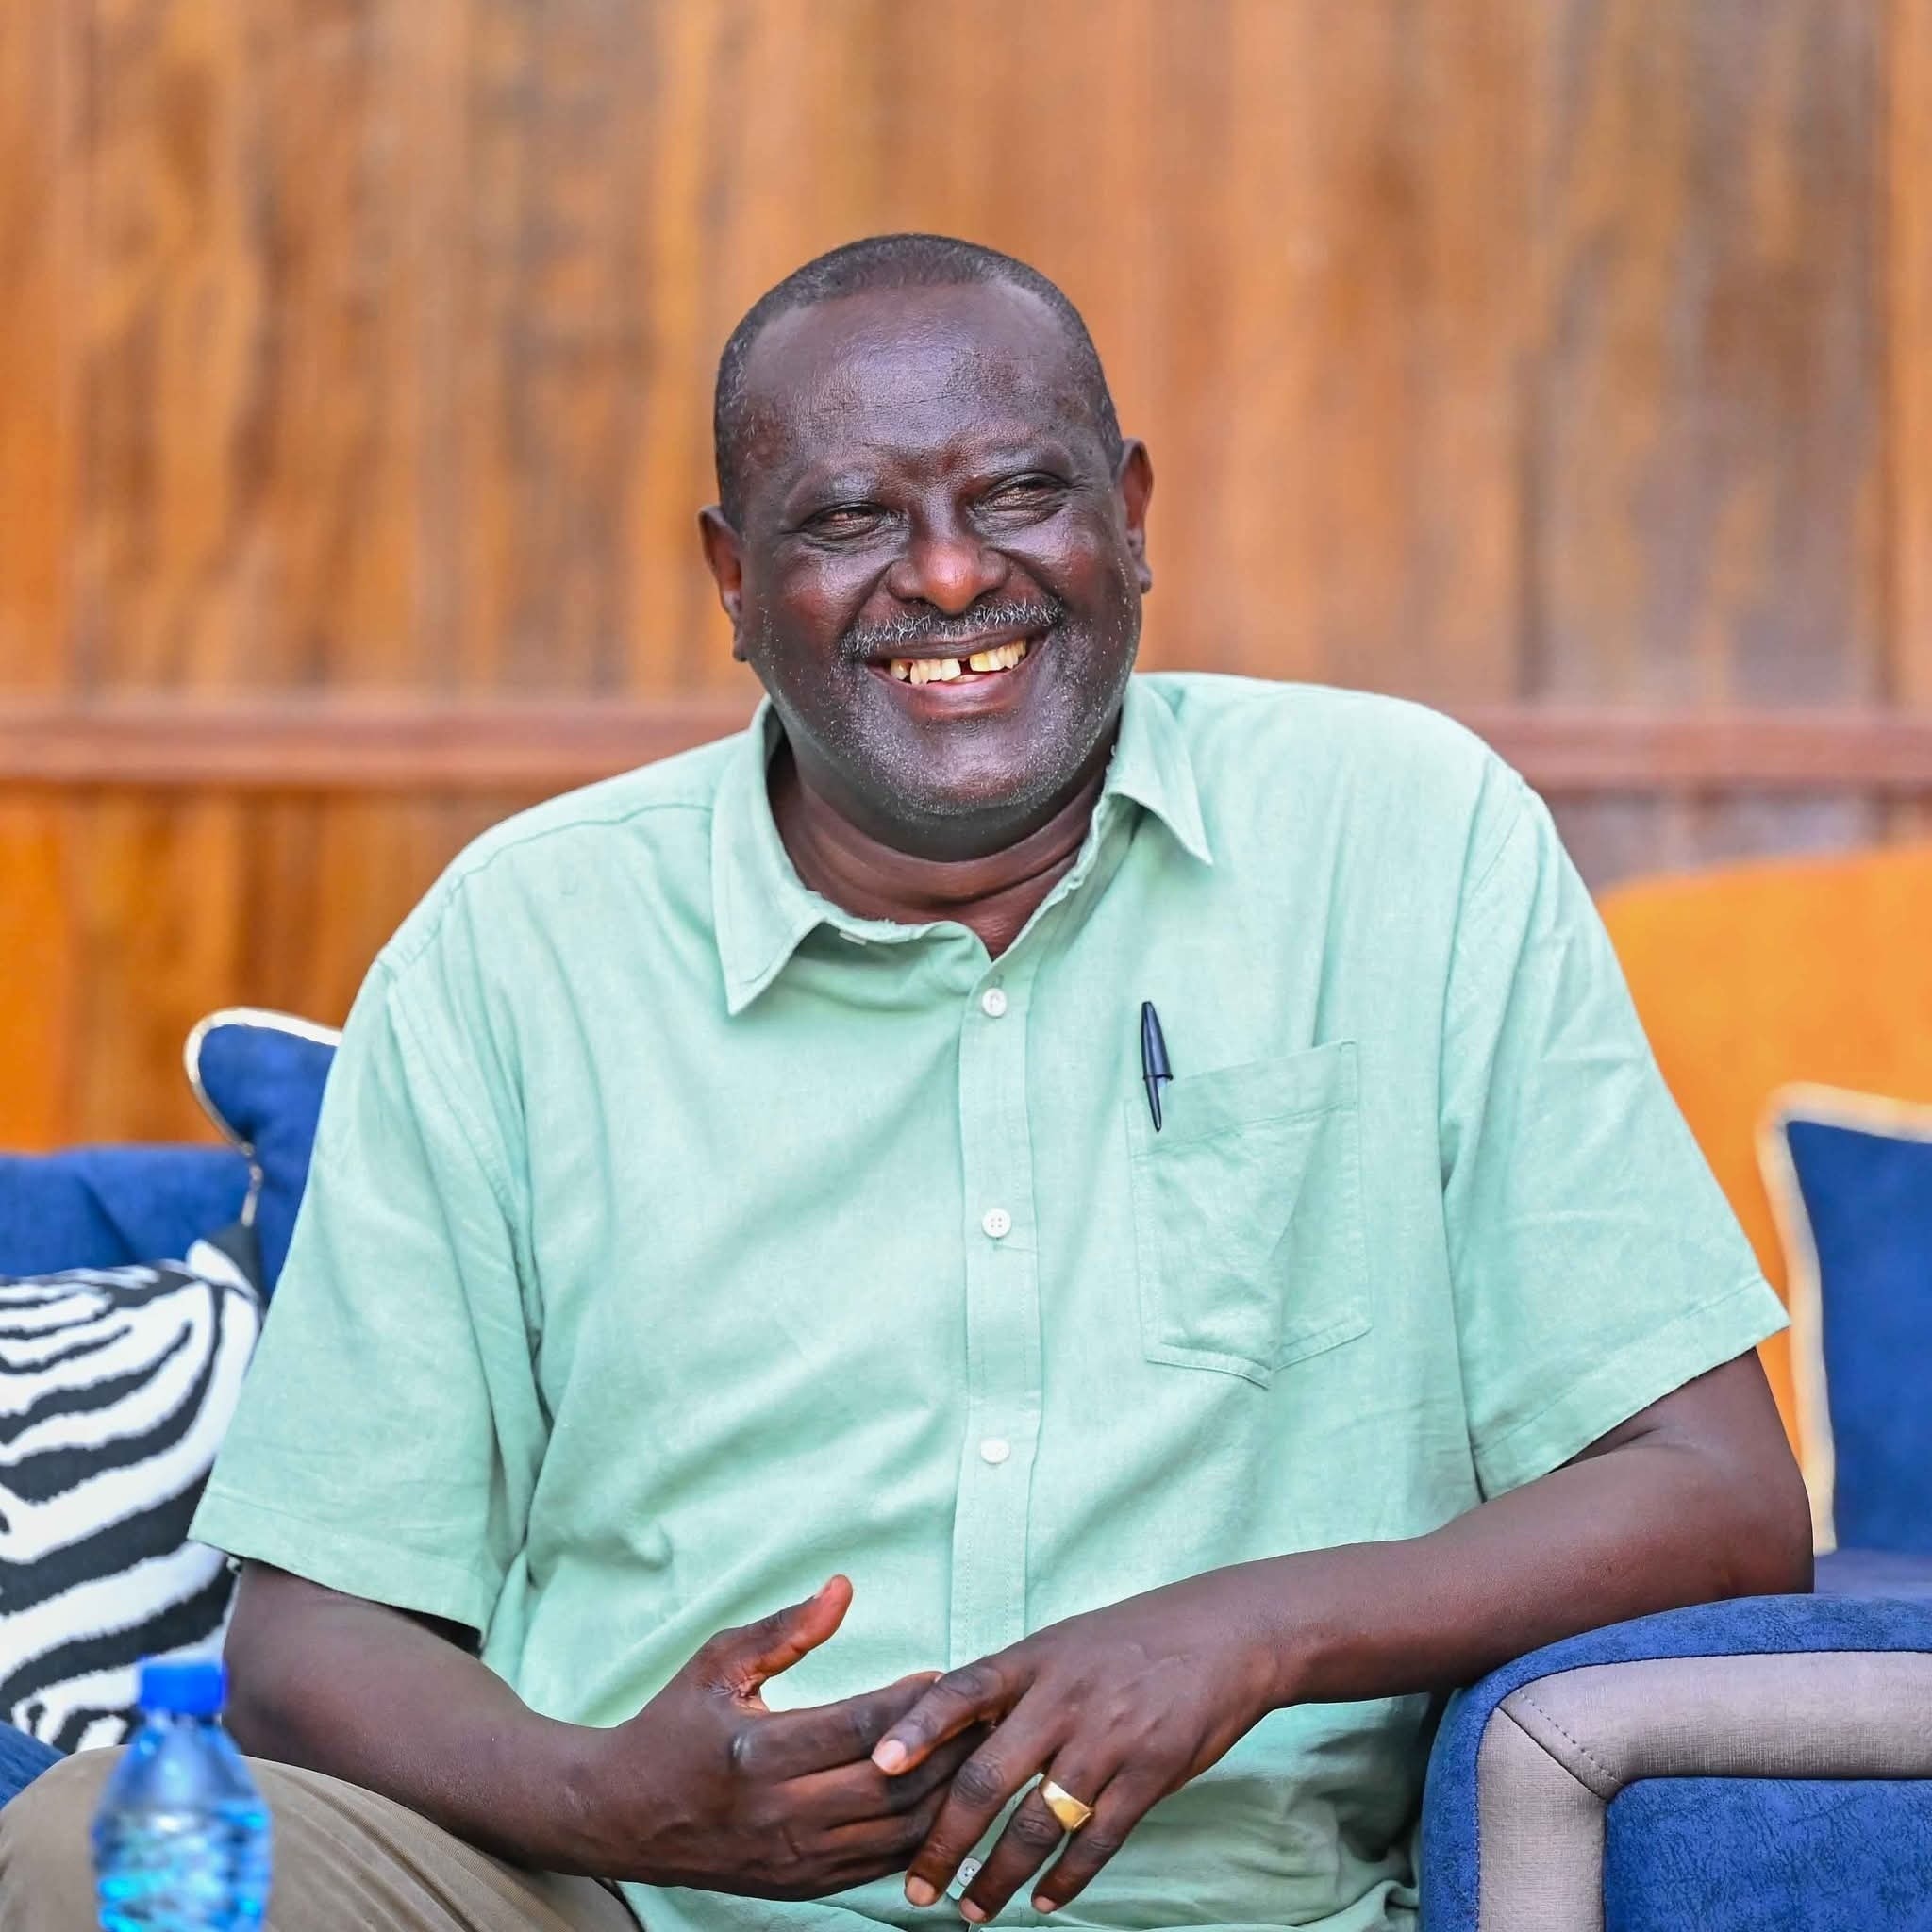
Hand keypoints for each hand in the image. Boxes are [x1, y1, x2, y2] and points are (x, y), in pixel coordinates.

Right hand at [577, 1576, 982, 1897]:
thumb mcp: (719, 1663)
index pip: (860, 1728)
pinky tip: (943, 1800)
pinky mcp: (801, 1887)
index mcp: (757, 1754)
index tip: (946, 1676)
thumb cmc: (674, 1724)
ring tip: (976, 1753)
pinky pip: (880, 1865)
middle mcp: (779, 1815)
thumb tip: (844, 1587)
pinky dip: (920, 1835)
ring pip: (897, 1834)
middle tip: (982, 1712)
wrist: (621, 1816)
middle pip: (892, 1785)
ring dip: (946, 1795)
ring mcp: (793, 1860)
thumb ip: (785, 1629)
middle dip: (947, 1749)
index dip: (913, 1703)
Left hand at [871, 1569, 1281, 1918]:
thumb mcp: (1063, 1643)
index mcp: (1033, 1660)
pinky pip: (1096, 1841)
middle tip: (916, 1889)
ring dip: (998, 1877)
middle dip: (943, 1843)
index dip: (918, 1727)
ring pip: (1036, 1825)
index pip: (961, 1691)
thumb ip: (1011, 1687)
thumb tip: (946, 1731)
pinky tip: (1043, 1902)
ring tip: (973, 1911)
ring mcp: (1106, 1739)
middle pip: (986, 1777)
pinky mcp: (1149, 1774)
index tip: (879, 1766)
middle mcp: (1061, 1699)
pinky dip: (1065, 1880)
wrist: (1225, 1634)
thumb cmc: (1132, 1640)